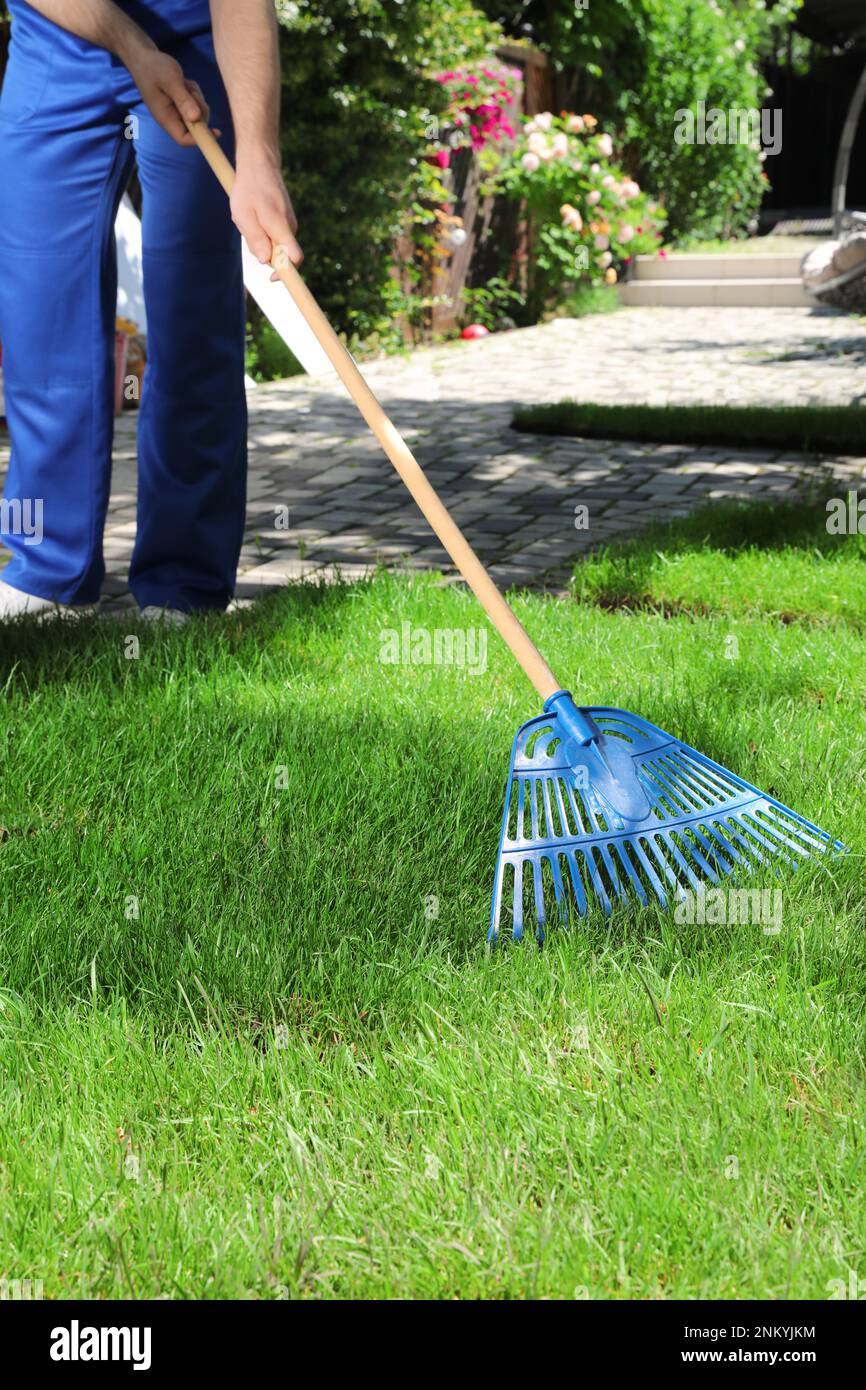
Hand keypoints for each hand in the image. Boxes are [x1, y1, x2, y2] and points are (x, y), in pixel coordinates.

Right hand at [126, 45, 210, 146]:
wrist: (143, 57)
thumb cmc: (153, 68)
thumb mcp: (170, 81)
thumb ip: (182, 99)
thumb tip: (196, 118)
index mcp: (165, 118)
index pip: (183, 139)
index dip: (200, 139)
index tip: (216, 132)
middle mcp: (171, 118)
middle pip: (195, 127)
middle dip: (199, 110)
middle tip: (191, 92)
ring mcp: (176, 111)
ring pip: (198, 114)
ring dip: (197, 98)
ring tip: (184, 83)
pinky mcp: (180, 104)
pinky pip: (195, 103)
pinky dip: (194, 93)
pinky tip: (184, 82)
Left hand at [231, 150, 302, 271]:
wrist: (260, 164)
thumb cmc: (249, 189)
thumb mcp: (243, 215)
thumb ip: (255, 239)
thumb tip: (266, 261)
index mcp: (281, 227)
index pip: (294, 258)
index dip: (286, 273)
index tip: (273, 278)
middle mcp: (290, 228)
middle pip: (282, 256)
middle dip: (264, 253)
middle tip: (248, 232)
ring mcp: (290, 224)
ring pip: (276, 246)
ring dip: (261, 241)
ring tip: (250, 218)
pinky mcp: (286, 222)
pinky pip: (275, 237)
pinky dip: (264, 233)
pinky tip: (254, 216)